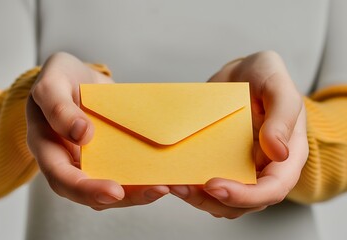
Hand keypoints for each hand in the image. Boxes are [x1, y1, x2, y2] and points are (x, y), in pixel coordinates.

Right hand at [26, 52, 168, 209]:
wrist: (77, 77)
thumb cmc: (60, 79)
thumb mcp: (51, 83)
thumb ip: (58, 107)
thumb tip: (81, 134)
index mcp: (49, 148)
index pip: (62, 179)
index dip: (87, 190)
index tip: (115, 191)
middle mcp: (70, 161)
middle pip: (92, 193)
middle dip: (126, 196)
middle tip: (156, 190)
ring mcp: (92, 160)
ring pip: (112, 188)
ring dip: (140, 191)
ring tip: (166, 185)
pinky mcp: (112, 154)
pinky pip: (126, 169)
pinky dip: (145, 175)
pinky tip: (165, 172)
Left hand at [170, 51, 307, 217]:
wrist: (243, 74)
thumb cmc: (265, 76)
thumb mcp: (278, 86)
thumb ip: (283, 116)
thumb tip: (279, 152)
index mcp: (286, 156)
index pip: (272, 189)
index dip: (245, 195)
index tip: (214, 185)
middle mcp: (264, 168)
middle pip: (243, 202)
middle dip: (211, 200)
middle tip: (181, 187)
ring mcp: (241, 168)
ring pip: (222, 200)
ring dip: (196, 198)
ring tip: (172, 184)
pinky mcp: (220, 162)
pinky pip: (207, 183)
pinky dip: (191, 185)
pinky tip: (173, 175)